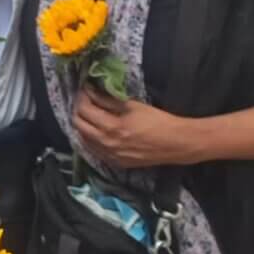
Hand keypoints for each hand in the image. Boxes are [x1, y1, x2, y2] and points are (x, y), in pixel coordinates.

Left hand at [72, 86, 191, 168]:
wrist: (175, 144)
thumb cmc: (158, 121)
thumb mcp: (132, 106)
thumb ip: (108, 100)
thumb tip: (90, 92)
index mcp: (112, 128)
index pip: (84, 110)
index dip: (82, 97)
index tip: (84, 89)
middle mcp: (107, 144)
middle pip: (79, 125)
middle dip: (78, 110)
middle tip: (84, 100)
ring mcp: (110, 156)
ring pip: (83, 139)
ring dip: (82, 124)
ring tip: (88, 113)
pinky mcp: (115, 163)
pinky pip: (93, 150)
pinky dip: (89, 138)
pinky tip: (95, 130)